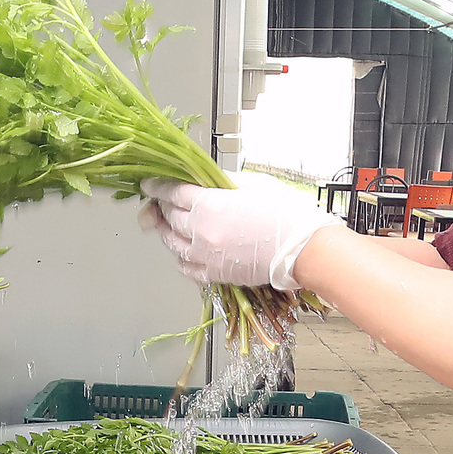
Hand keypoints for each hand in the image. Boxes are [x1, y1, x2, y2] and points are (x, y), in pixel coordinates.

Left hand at [140, 173, 339, 290]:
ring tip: (165, 224)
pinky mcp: (215, 274)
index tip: (149, 184)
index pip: (171, 193)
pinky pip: (185, 267)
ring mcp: (205, 256)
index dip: (157, 187)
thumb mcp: (252, 184)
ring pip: (171, 243)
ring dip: (165, 231)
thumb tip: (206, 179)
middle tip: (158, 201)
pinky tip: (182, 250)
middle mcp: (201, 232)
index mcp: (209, 205)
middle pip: (168, 216)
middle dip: (160, 206)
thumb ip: (223, 181)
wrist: (303, 249)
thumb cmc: (285, 214)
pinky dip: (180, 257)